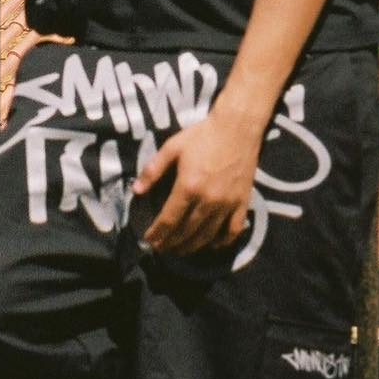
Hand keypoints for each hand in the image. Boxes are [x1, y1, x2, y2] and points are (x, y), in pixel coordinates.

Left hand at [131, 104, 264, 255]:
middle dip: (171, 243)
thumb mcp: (172, 147)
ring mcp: (227, 204)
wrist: (237, 128)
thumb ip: (153, 170)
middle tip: (161, 248)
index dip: (157, 233)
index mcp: (188, 186)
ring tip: (181, 250)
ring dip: (192, 246)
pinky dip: (223, 241)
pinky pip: (233, 230)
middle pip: (187, 231)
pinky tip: (213, 245)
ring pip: (208, 235)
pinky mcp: (242, 203)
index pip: (169, 219)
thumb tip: (135, 190)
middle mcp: (207, 200)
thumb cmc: (202, 135)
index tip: (149, 241)